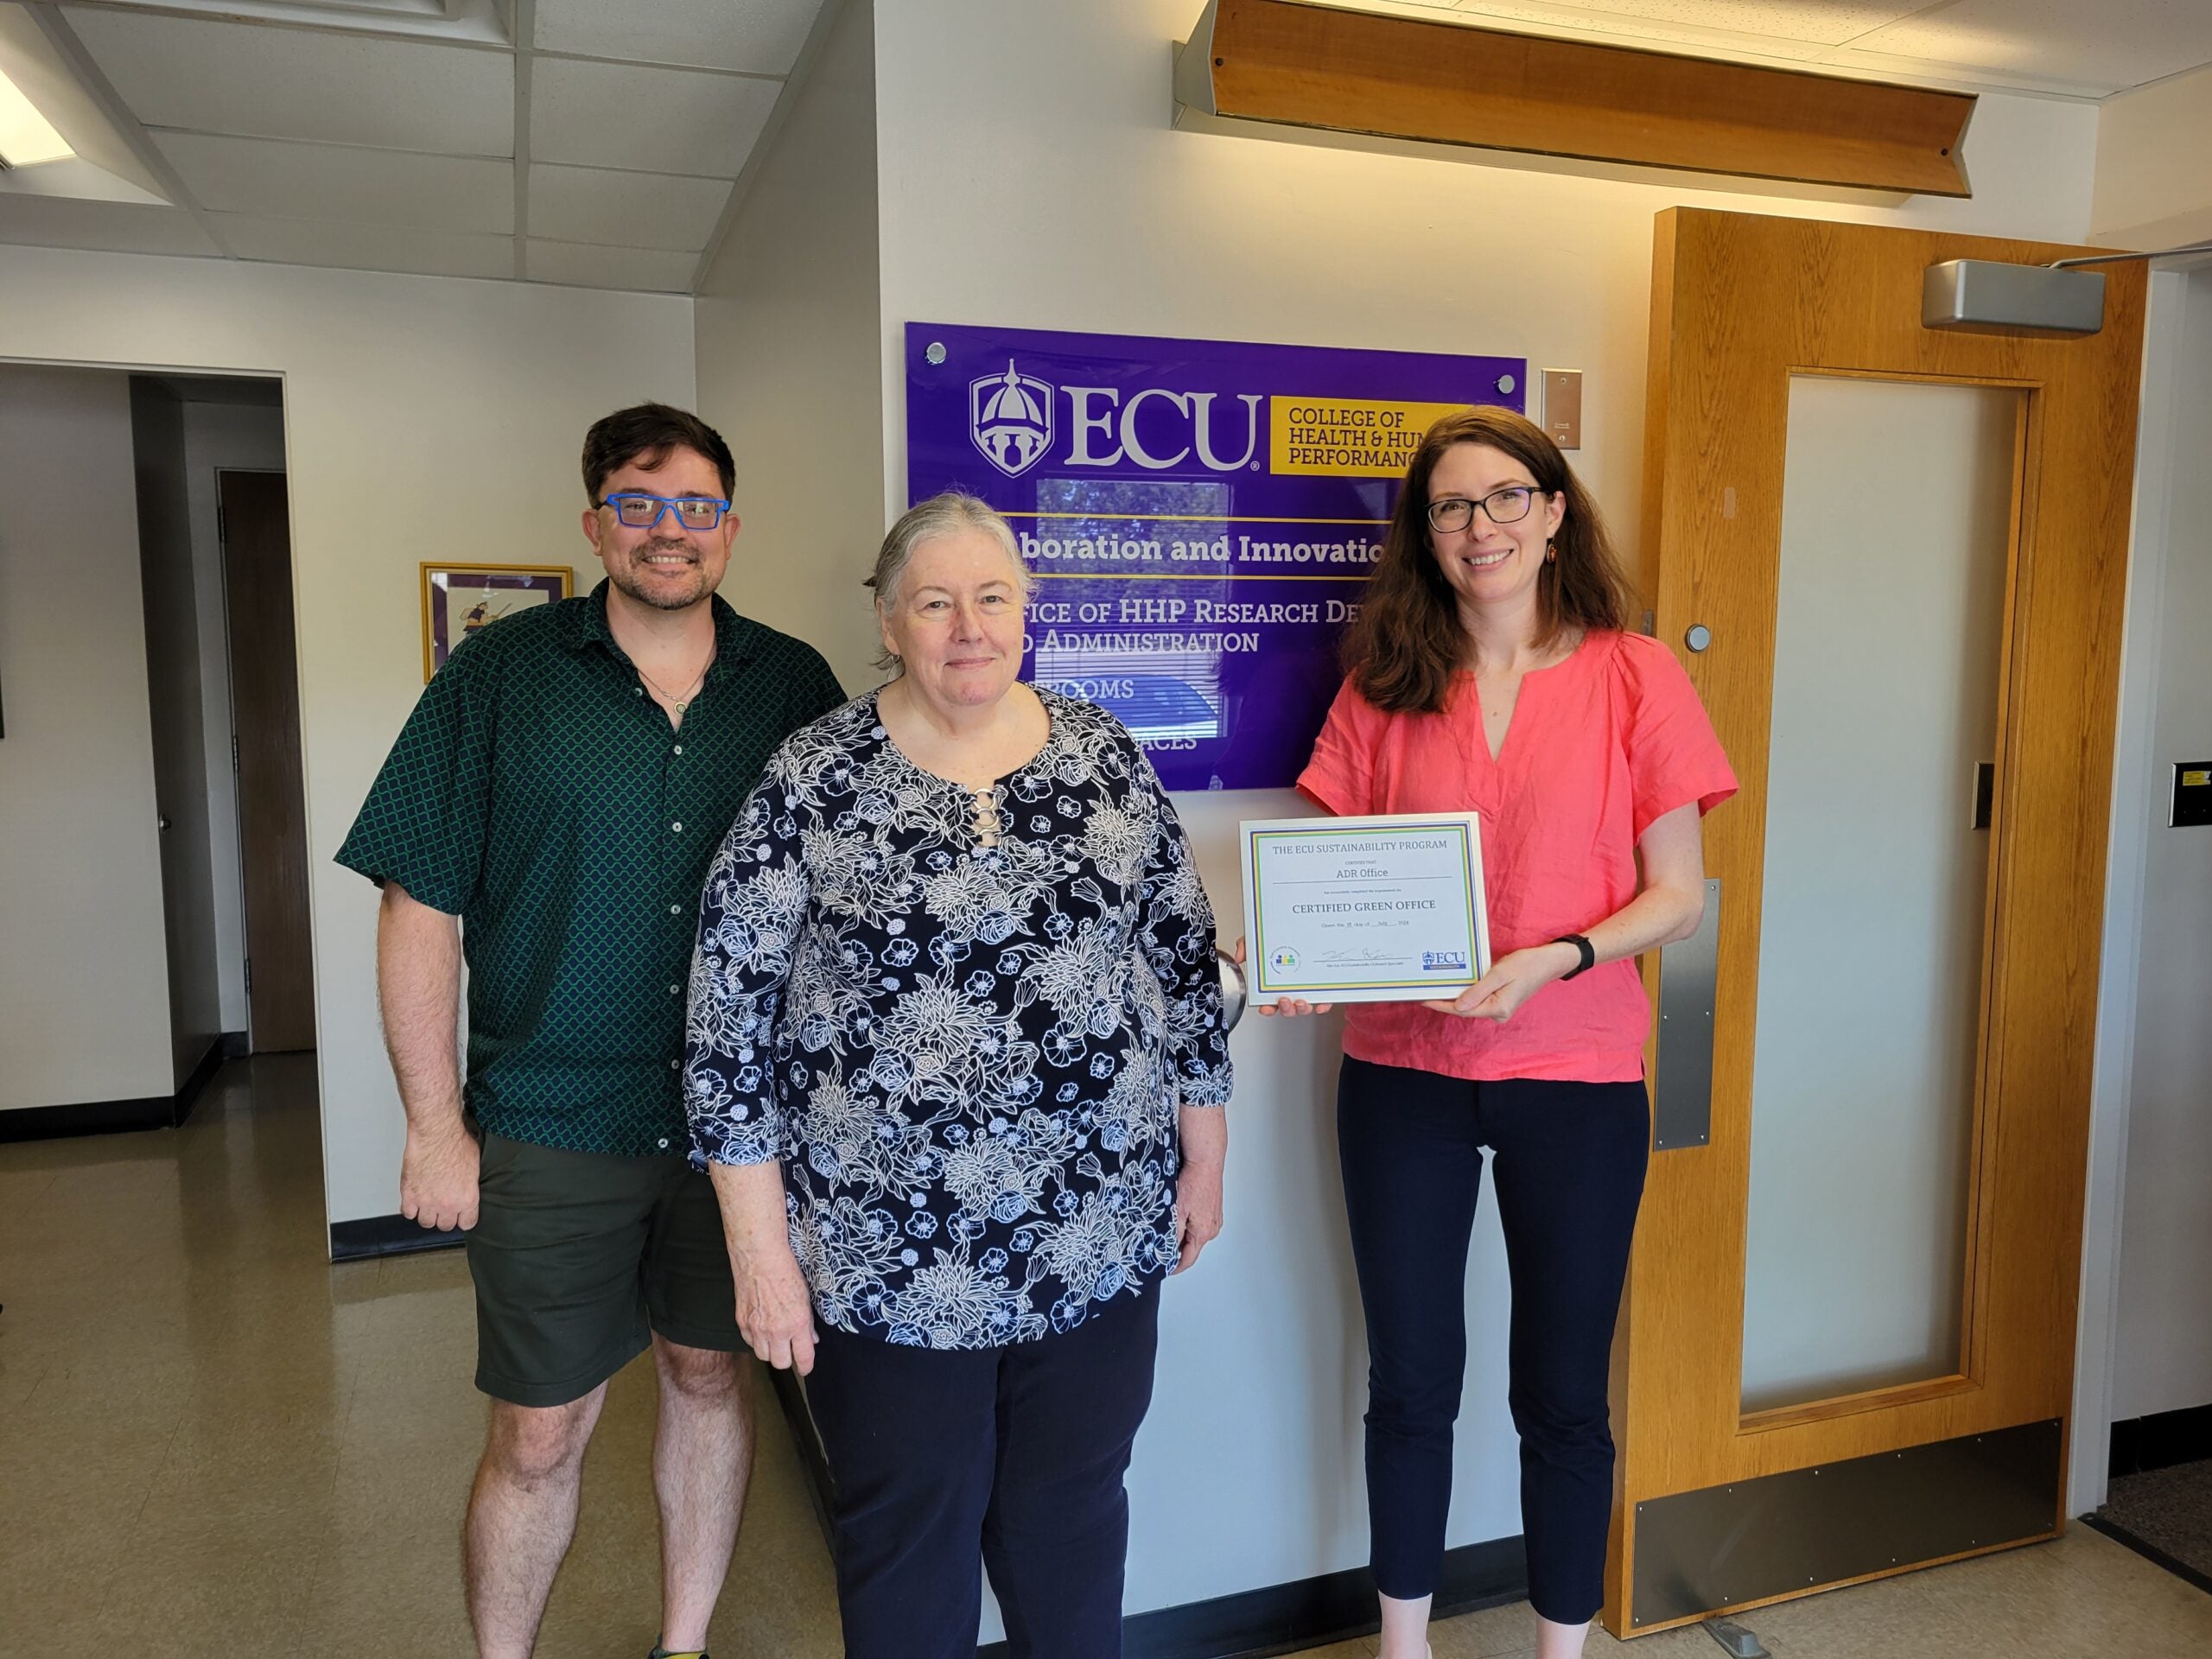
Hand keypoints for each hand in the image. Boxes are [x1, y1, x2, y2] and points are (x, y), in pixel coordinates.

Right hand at [399, 1120, 478, 1230]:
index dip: (463, 1218)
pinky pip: (407, 1213)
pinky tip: (415, 1201)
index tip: (461, 1215)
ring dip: (427, 1214)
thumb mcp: (475, 1167)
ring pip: (425, 1222)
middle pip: (445, 1225)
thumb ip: (470, 1186)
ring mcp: (427, 1202)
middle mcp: (447, 1204)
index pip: (467, 1223)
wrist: (436, 1134)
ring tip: (429, 1204)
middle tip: (443, 1207)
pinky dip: (410, 1208)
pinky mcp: (409, 1195)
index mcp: (467, 1199)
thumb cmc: (456, 1144)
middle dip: (445, 1217)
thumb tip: (467, 1189)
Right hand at [733, 1247, 817, 1374]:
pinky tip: (761, 1329)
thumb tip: (811, 1338)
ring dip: (770, 1351)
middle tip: (790, 1350)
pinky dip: (756, 1340)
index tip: (806, 1368)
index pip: (803, 1357)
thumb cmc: (786, 1271)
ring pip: (763, 1356)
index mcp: (797, 1323)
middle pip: (781, 1363)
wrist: (760, 1256)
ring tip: (775, 1339)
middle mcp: (776, 1330)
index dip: (806, 1366)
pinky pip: (749, 1342)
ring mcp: (757, 1328)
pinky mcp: (741, 1322)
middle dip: (787, 1359)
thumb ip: (808, 1322)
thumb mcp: (805, 1296)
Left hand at [1171, 1105, 1226, 1274]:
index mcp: (1204, 1232)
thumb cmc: (1195, 1180)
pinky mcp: (1211, 1206)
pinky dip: (1186, 1221)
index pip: (1188, 1259)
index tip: (1163, 1269)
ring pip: (1193, 1233)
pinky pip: (1197, 1221)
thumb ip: (1172, 1233)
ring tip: (1166, 1226)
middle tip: (1159, 1246)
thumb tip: (1166, 1249)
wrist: (1205, 1158)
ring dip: (1180, 1233)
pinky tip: (1177, 1211)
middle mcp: (1212, 1227)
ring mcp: (1213, 1216)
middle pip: (1191, 1246)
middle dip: (1175, 1248)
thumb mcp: (1177, 1210)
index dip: (1174, 1266)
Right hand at [1232, 936, 1332, 1017]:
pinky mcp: (1325, 985)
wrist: (1304, 923)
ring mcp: (1308, 987)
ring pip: (1305, 1006)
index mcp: (1277, 983)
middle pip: (1289, 1008)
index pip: (1271, 1002)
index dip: (1268, 1008)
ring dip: (1302, 1008)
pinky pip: (1326, 999)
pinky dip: (1324, 1004)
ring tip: (1300, 1001)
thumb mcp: (1260, 939)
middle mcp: (1293, 987)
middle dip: (1286, 1009)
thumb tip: (1239, 957)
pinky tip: (1321, 1005)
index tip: (1265, 1008)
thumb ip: (1246, 946)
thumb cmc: (1282, 937)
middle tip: (1283, 1000)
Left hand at [1421, 942, 1580, 1021]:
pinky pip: (1478, 998)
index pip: (1462, 1010)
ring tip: (1435, 986)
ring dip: (1455, 995)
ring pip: (1471, 1004)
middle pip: (1465, 1008)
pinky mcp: (1500, 1001)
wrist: (1548, 962)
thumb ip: (1478, 990)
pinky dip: (1466, 992)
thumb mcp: (1500, 973)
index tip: (1423, 998)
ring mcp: (1499, 1009)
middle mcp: (1498, 1013)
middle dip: (1445, 1000)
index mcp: (1498, 1008)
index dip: (1441, 1004)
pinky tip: (1455, 984)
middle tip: (1424, 989)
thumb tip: (1457, 1006)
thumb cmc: (1527, 964)